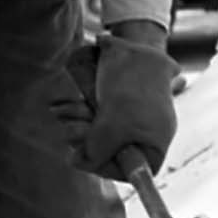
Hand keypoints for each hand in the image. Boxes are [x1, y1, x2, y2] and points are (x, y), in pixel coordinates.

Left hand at [51, 33, 175, 177]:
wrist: (131, 47)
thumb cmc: (130, 88)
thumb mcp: (113, 127)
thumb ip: (97, 151)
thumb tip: (77, 162)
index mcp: (154, 143)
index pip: (134, 171)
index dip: (108, 168)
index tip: (88, 159)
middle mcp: (141, 133)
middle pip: (107, 153)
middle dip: (87, 141)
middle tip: (79, 129)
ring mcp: (123, 118)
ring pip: (92, 134)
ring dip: (77, 124)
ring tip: (78, 109)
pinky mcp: (107, 103)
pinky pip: (87, 117)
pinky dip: (75, 112)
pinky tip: (64, 106)